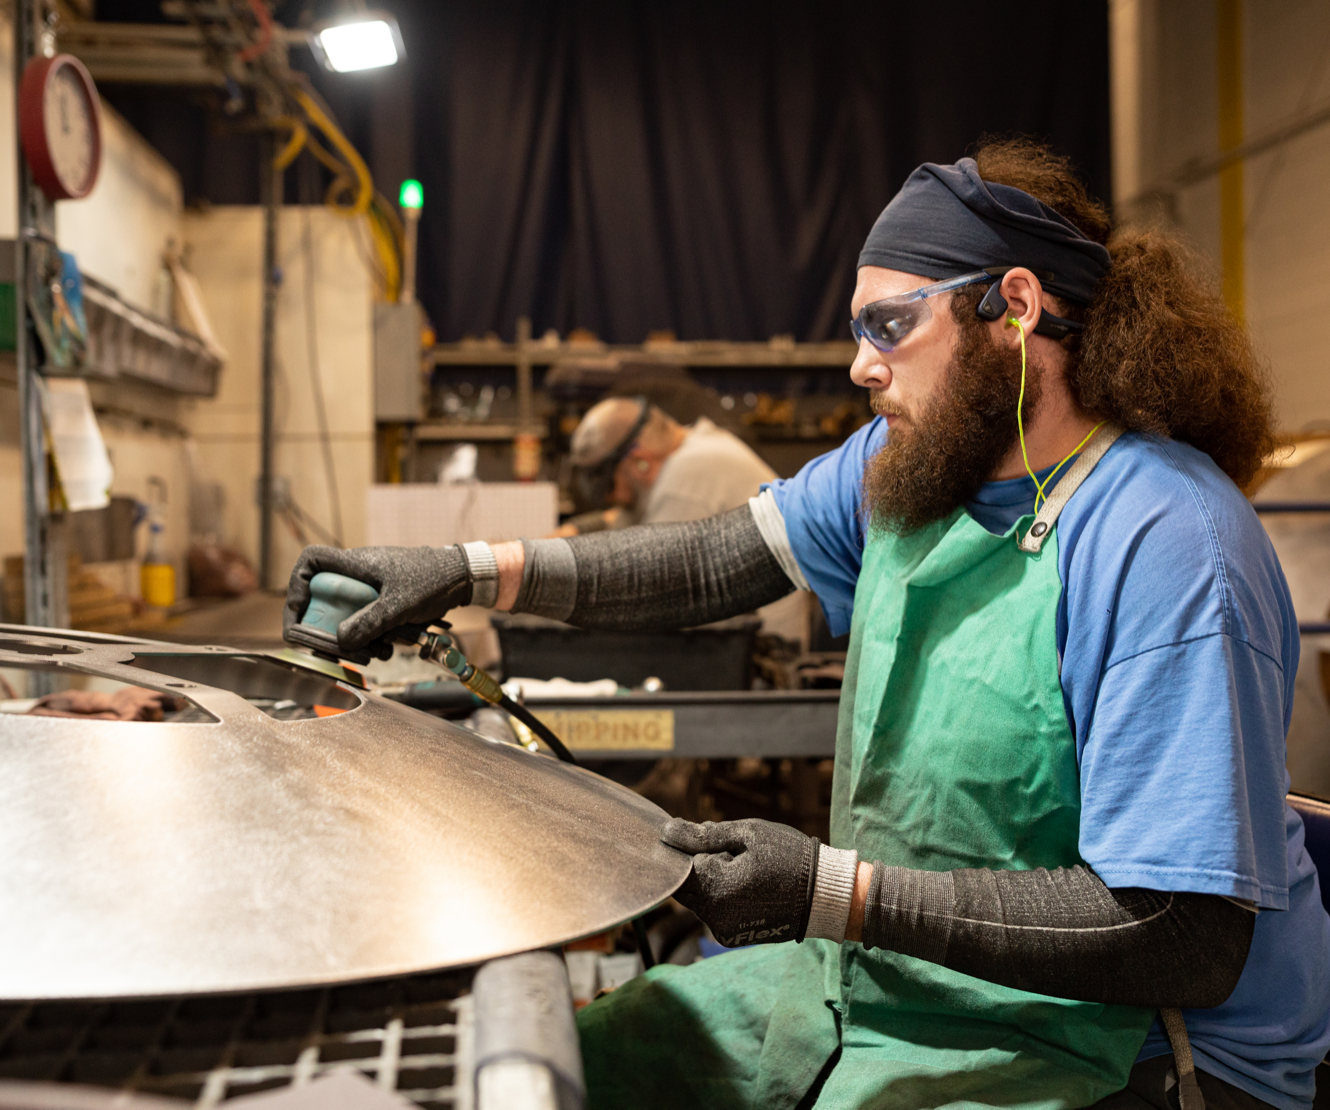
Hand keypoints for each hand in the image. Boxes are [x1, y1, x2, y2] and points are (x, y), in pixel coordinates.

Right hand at [284, 545, 472, 655]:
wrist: (463, 578)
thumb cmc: (434, 579)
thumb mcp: (399, 604)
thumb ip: (369, 623)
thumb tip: (339, 641)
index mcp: (355, 565)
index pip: (310, 563)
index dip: (297, 587)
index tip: (299, 615)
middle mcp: (358, 576)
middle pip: (325, 602)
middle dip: (330, 631)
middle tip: (341, 650)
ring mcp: (370, 590)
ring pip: (347, 618)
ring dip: (356, 641)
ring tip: (376, 652)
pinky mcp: (384, 603)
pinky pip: (368, 624)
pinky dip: (374, 639)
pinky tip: (390, 647)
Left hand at [661, 818, 818, 947]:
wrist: (824, 896)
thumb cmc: (789, 858)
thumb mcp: (749, 835)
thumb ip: (704, 835)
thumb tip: (668, 832)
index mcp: (715, 888)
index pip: (677, 866)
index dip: (684, 848)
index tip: (699, 837)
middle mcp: (713, 915)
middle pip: (684, 885)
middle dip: (697, 865)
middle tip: (728, 852)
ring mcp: (721, 930)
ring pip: (698, 898)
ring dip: (709, 881)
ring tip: (743, 869)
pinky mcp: (730, 937)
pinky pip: (712, 911)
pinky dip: (720, 896)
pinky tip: (746, 886)